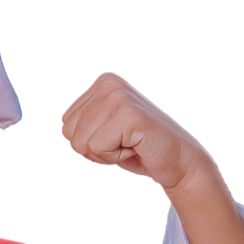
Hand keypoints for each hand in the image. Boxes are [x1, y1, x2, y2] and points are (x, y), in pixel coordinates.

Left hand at [60, 71, 208, 193]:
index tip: (115, 137)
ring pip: (82, 144)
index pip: (66, 125)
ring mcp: (119, 96)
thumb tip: (64, 128)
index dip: (88, 142)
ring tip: (130, 144)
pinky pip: (98, 148)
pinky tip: (136, 147)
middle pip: (70, 134)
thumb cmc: (139, 149)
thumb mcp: (104, 129)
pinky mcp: (128, 114)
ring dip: (106, 154)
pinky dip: (116, 157)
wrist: (179, 161)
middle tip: (124, 143)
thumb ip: (82, 123)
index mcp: (102, 82)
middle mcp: (108, 83)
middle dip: (95, 150)